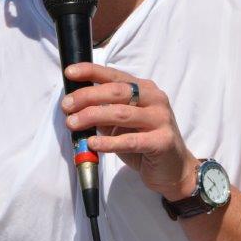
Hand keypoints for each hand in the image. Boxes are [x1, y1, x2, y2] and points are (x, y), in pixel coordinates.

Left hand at [62, 62, 199, 199]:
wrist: (174, 169)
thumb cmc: (144, 142)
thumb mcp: (123, 123)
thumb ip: (105, 111)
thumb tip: (74, 105)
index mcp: (145, 89)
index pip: (115, 75)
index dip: (91, 71)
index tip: (70, 73)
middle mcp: (155, 99)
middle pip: (117, 92)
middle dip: (87, 97)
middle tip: (66, 106)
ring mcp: (161, 119)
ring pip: (121, 113)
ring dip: (92, 117)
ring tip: (72, 124)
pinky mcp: (162, 141)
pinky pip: (130, 140)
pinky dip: (108, 142)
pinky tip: (92, 144)